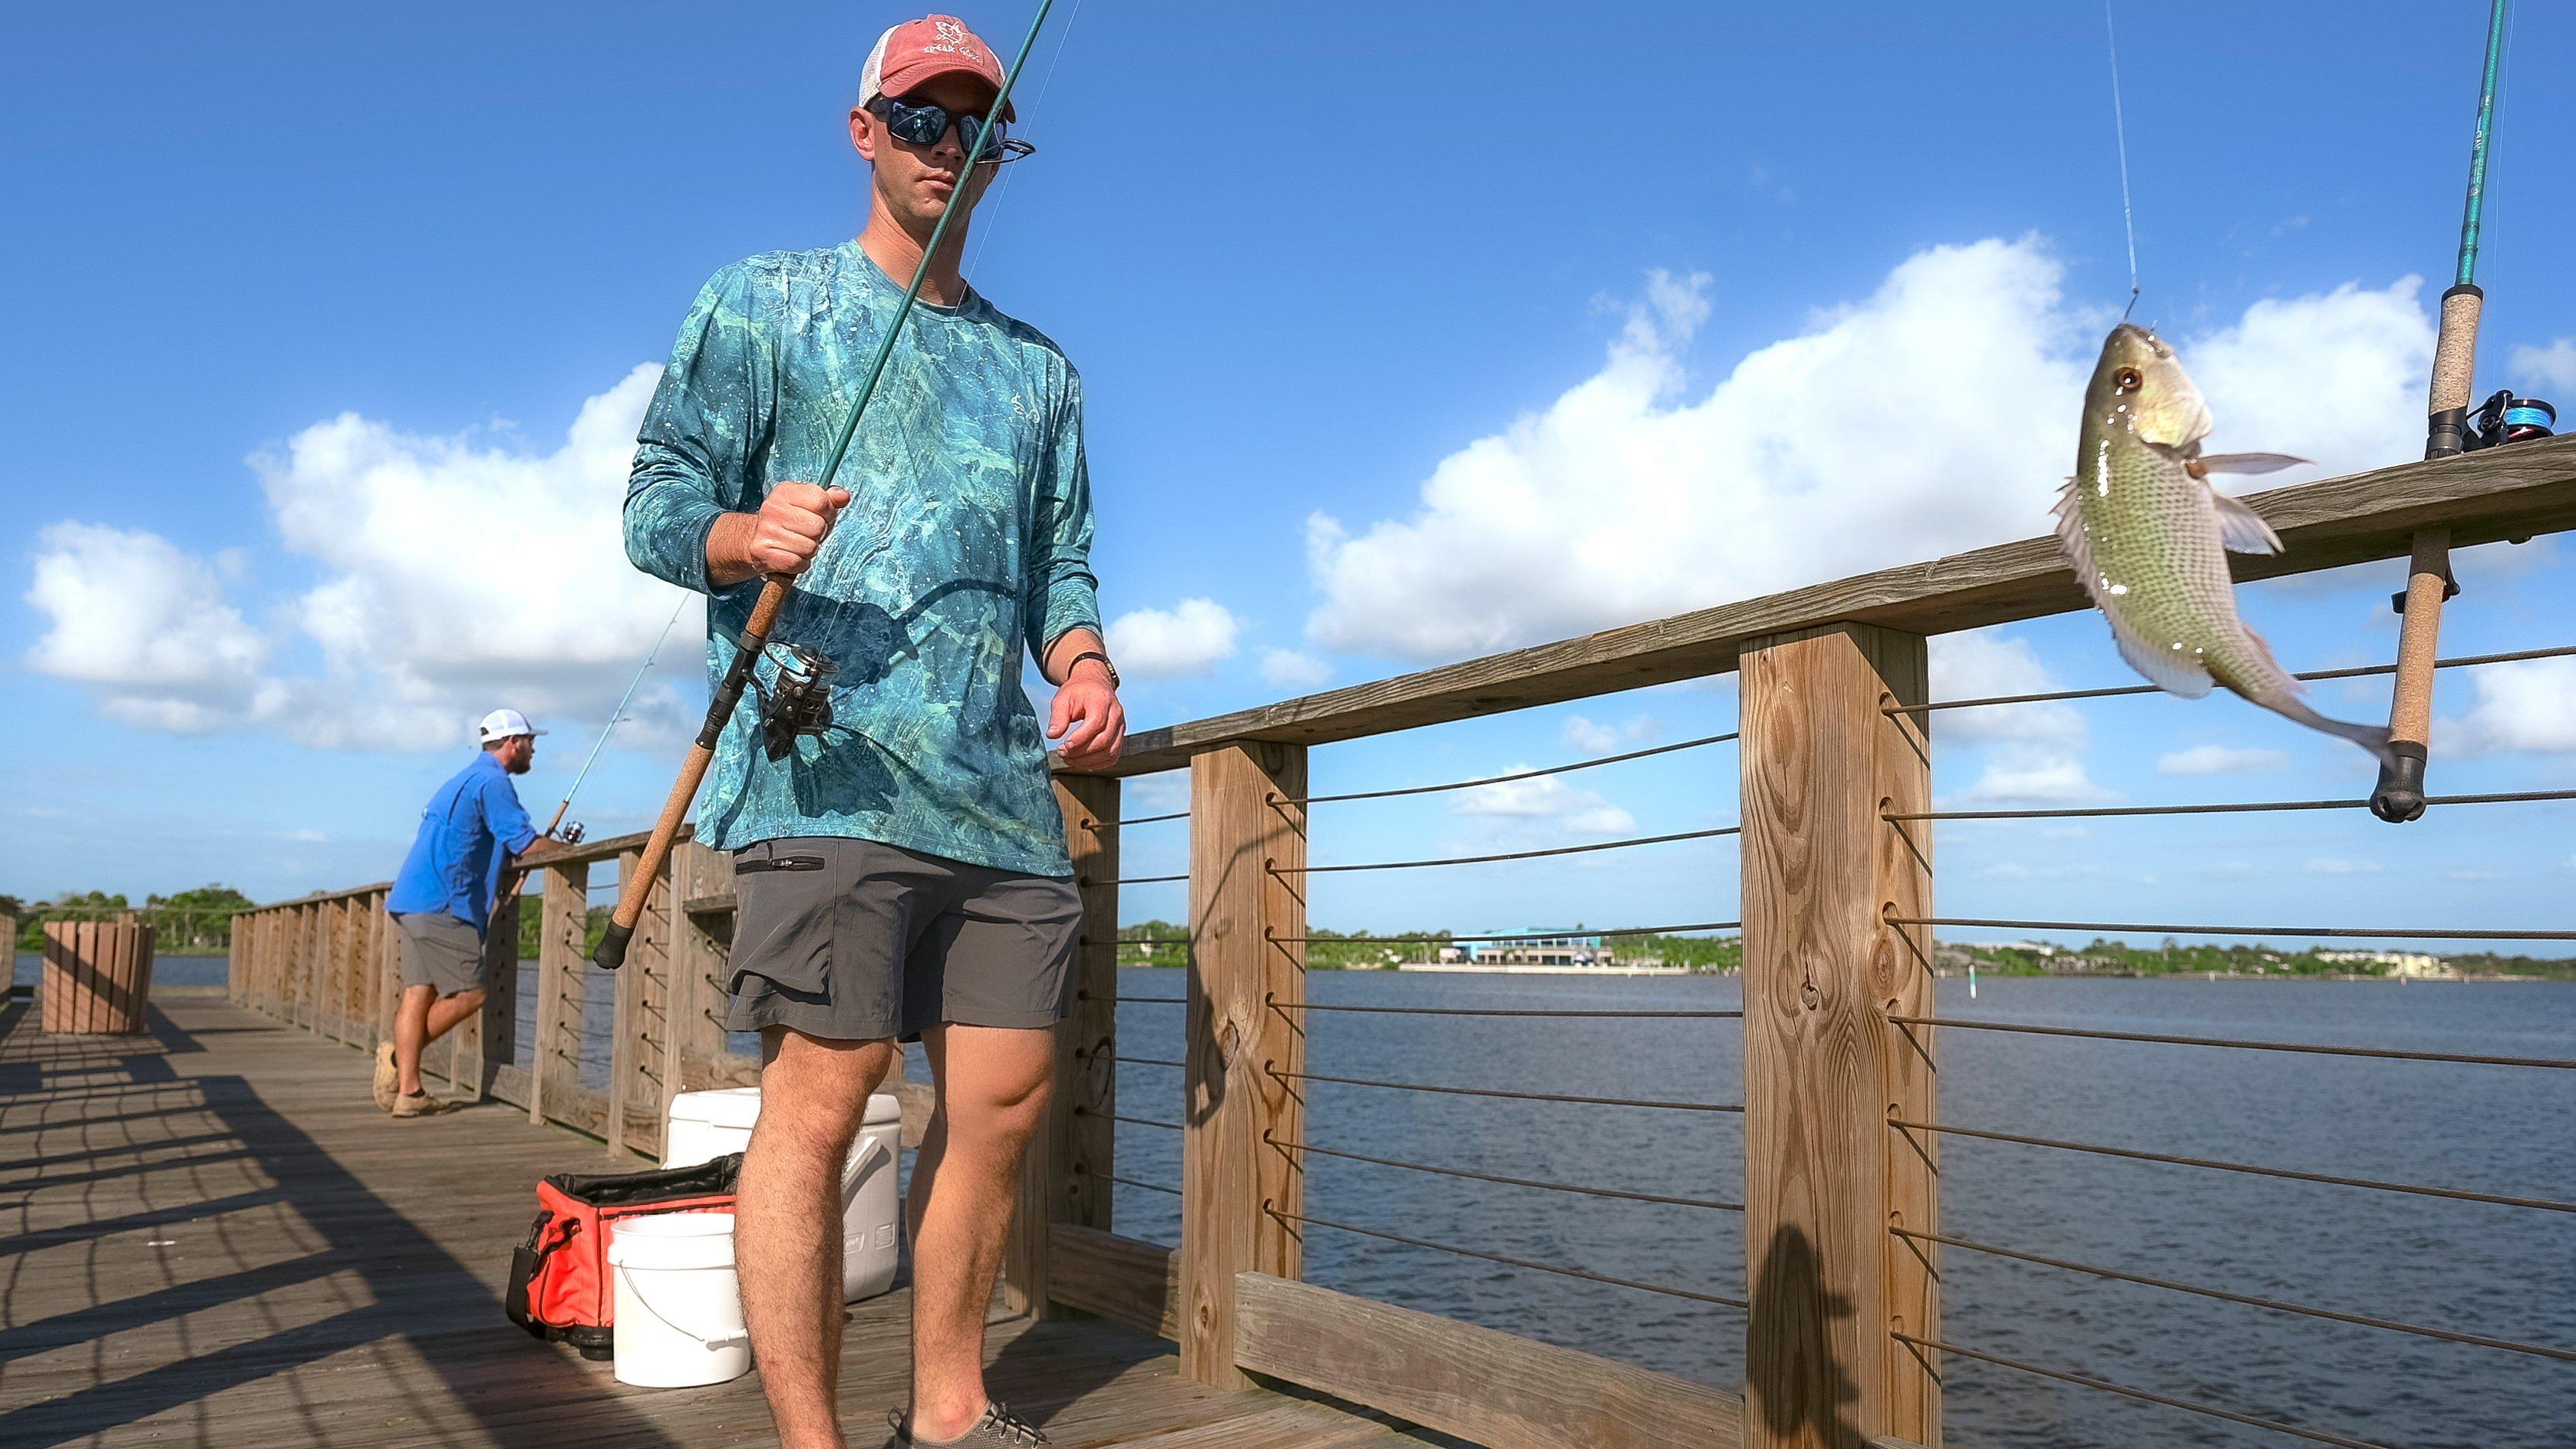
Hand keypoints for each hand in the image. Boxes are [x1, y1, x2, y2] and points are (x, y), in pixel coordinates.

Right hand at [716, 482, 848, 582]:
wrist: (753, 539)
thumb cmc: (789, 522)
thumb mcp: (808, 505)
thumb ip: (829, 500)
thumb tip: (843, 496)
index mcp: (785, 492)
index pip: (821, 501)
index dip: (828, 513)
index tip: (821, 516)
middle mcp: (772, 508)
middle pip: (818, 527)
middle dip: (818, 534)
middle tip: (806, 533)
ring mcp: (766, 530)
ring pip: (810, 548)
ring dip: (809, 550)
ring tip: (797, 544)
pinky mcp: (762, 552)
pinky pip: (798, 563)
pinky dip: (800, 564)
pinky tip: (791, 555)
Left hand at [1048, 661, 1124, 770]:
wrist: (1093, 685)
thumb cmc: (1077, 691)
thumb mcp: (1062, 699)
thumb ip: (1057, 717)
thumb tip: (1052, 735)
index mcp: (1102, 700)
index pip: (1096, 723)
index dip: (1080, 738)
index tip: (1064, 745)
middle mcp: (1116, 714)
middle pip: (1104, 740)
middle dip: (1081, 752)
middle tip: (1063, 753)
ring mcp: (1120, 726)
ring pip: (1110, 751)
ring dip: (1088, 761)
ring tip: (1070, 759)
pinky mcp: (1120, 737)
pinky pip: (1113, 756)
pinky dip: (1097, 764)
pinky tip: (1081, 762)